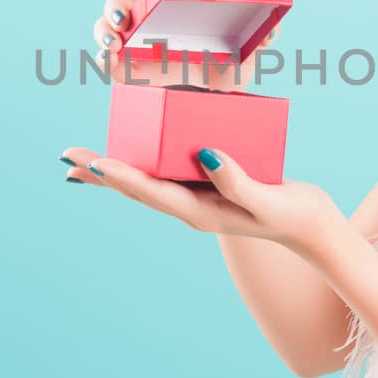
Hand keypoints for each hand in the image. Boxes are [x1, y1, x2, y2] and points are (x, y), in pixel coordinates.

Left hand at [57, 145, 344, 253]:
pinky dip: (145, 162)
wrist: (309, 226)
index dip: (121, 176)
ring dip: (115, 171)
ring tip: (85, 161)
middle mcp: (190, 206)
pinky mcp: (207, 185)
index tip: (95, 162)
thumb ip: (237, 180)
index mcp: (199, 212)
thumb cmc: (290, 214)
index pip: (151, 192)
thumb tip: (204, 155)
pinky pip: (167, 173)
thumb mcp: (266, 199)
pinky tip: (137, 152)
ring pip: (147, 183)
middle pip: (137, 189)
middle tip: (68, 158)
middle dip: (103, 173)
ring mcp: (197, 197)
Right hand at [94, 0, 282, 90]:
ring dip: (103, 29)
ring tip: (115, 41)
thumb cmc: (226, 73)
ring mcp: (130, 45)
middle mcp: (147, 22)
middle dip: (114, 5)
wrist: (210, 109)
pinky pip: (104, 59)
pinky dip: (102, 56)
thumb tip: (272, 30)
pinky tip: (110, 58)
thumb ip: (259, 40)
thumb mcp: (245, 57)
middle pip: (119, 2)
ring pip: (105, 27)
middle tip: (123, 17)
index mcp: (172, 9)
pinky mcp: (121, 70)